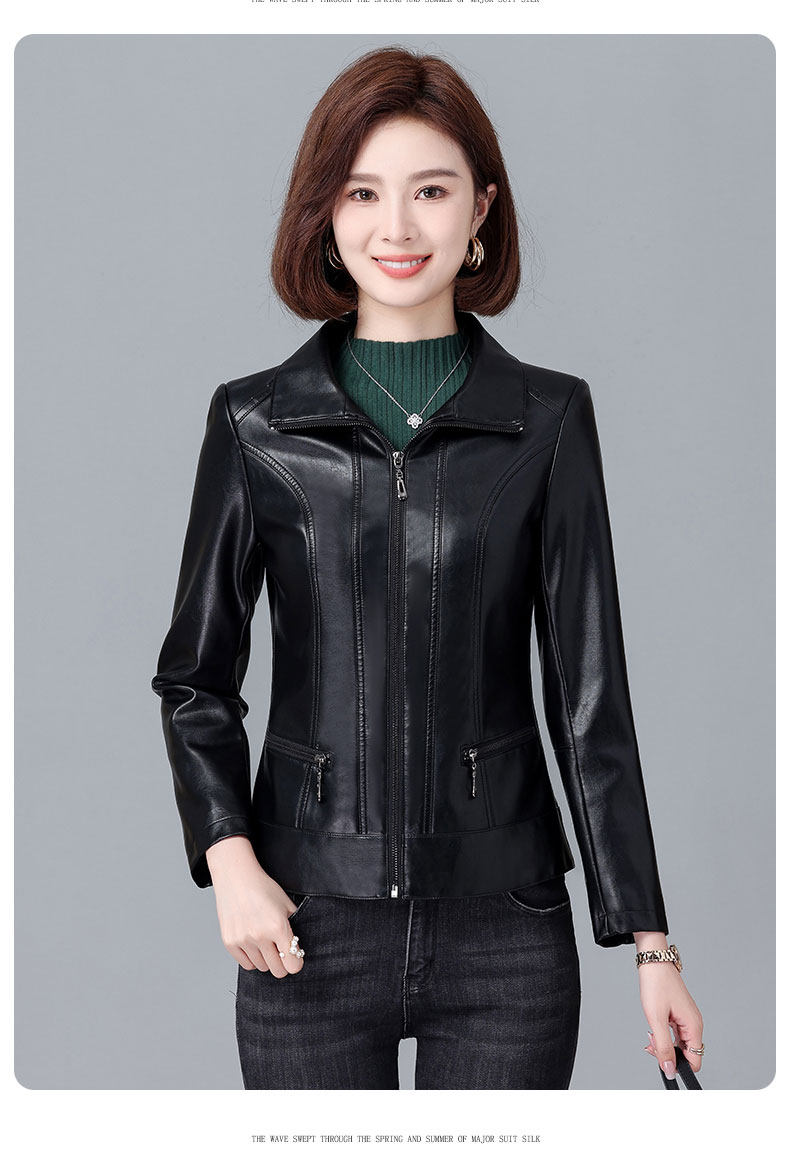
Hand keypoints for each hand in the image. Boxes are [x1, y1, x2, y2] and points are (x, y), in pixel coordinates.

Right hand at [205, 835, 303, 976]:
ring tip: (265, 942)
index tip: (295, 956)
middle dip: (282, 963)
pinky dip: (252, 959)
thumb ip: (295, 926)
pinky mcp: (230, 942)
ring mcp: (243, 940)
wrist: (236, 877)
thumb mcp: (286, 904)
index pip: (292, 964)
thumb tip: (299, 947)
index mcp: (278, 926)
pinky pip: (246, 964)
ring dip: (266, 959)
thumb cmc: (262, 888)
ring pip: (262, 967)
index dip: (296, 962)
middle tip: (281, 951)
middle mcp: (260, 936)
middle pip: (278, 971)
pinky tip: (254, 944)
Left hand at [639, 962, 703, 1078]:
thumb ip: (663, 1046)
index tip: (661, 1059)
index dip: (678, 1066)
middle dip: (667, 1054)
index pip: (695, 1061)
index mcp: (694, 1026)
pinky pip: (675, 1034)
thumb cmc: (656, 985)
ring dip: (664, 1044)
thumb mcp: (656, 1019)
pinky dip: (664, 1036)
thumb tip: (669, 1069)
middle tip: (651, 1044)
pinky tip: (653, 1029)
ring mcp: (687, 1019)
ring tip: (650, 1034)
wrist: (654, 962)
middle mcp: (694, 1024)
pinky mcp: (680, 1015)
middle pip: (686, 1054)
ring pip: (679, 1044)